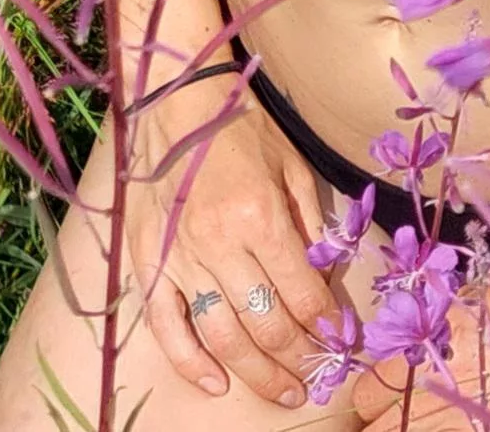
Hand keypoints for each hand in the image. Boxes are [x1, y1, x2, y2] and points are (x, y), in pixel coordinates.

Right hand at [124, 77, 334, 406]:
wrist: (176, 97)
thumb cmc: (241, 126)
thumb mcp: (291, 164)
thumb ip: (311, 223)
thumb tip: (324, 278)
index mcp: (260, 214)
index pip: (302, 292)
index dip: (326, 324)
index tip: (339, 340)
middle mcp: (220, 242)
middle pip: (266, 323)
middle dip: (297, 357)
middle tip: (312, 377)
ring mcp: (181, 255)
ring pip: (223, 335)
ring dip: (256, 373)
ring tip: (280, 391)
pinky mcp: (149, 260)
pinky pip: (167, 326)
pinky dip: (190, 362)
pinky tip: (215, 383)